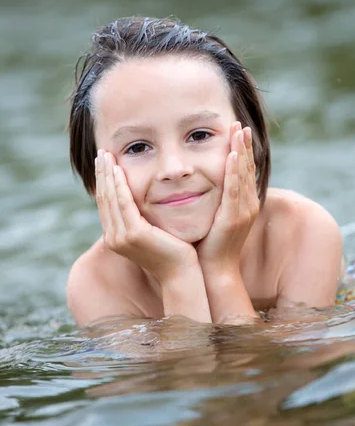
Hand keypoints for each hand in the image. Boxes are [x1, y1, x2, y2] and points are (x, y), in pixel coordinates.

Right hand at [95, 150, 197, 281]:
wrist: (181, 273)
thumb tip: (139, 203)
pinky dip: (120, 185)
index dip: (103, 182)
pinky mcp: (134, 234)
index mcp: (115, 237)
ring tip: (106, 155)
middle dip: (101, 174)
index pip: (105, 204)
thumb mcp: (151, 234)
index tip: (104, 162)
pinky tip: (119, 169)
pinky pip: (124, 203)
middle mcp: (113, 238)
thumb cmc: (172, 253)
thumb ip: (140, 220)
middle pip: (103, 198)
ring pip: (110, 198)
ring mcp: (121, 237)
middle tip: (101, 152)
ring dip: (107, 174)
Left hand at [196, 122, 259, 271]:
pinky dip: (234, 172)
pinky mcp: (233, 218)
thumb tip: (200, 182)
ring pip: (243, 175)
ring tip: (238, 131)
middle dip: (244, 144)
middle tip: (240, 123)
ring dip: (241, 151)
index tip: (238, 130)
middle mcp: (248, 204)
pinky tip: (232, 155)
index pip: (244, 170)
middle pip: (247, 168)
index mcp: (244, 203)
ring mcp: (243, 211)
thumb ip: (213, 198)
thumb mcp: (214, 216)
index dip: (242, 150)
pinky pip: (234, 190)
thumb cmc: (209, 244)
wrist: (213, 270)